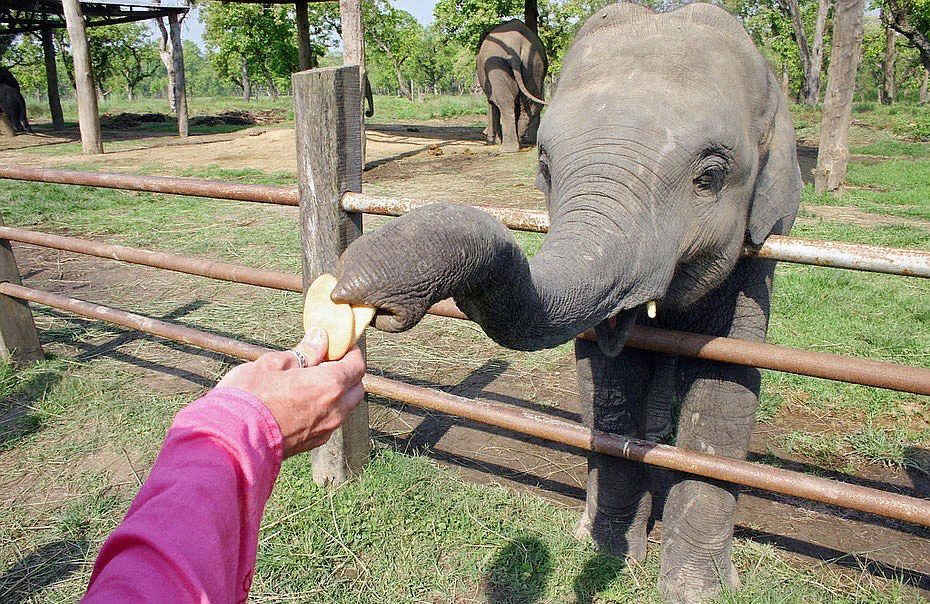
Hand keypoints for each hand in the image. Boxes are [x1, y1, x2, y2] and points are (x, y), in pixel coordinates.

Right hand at [217, 327, 365, 457]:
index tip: (339, 345)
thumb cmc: (249, 397)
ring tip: (310, 381)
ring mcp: (325, 430)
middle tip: (326, 362)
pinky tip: (302, 402)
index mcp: (329, 385)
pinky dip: (325, 409)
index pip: (357, 366)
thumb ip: (304, 352)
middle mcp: (335, 410)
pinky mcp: (312, 444)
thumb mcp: (274, 363)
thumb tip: (320, 338)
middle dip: (348, 373)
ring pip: (344, 407)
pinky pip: (329, 422)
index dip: (351, 352)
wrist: (230, 441)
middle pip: (356, 388)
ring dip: (336, 393)